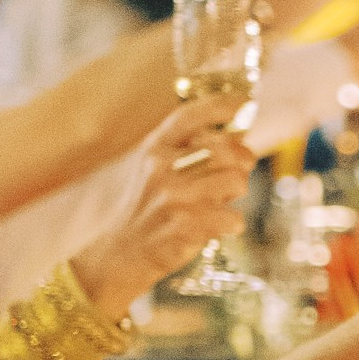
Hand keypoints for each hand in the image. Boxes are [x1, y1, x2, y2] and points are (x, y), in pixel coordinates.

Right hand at [71, 99, 254, 314]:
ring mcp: (173, 198)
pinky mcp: (184, 227)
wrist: (113, 256)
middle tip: (239, 171)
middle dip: (244, 159)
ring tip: (222, 202)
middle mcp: (162, 168)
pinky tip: (220, 226)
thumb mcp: (146, 170)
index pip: (190, 116)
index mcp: (153, 148)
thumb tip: (231, 138)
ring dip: (237, 193)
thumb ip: (180, 152)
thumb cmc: (138, 211)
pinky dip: (232, 224)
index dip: (221, 105)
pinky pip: (233, 218)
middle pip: (227, 147)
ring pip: (236, 180)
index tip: (244, 103)